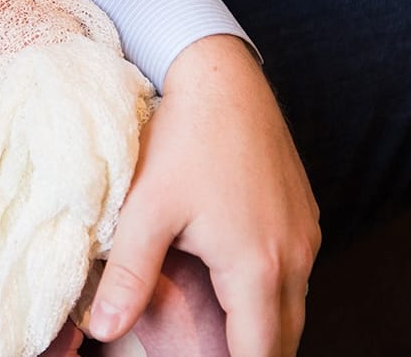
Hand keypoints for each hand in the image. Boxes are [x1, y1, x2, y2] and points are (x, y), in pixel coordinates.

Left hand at [88, 35, 319, 356]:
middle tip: (215, 356)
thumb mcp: (147, 209)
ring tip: (227, 339)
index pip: (259, 353)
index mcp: (257, 266)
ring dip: (265, 327)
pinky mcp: (305, 217)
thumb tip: (103, 328)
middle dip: (255, 356)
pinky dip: (274, 294)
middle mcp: (295, 257)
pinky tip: (239, 288)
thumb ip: (128, 275)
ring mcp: (307, 236)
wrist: (223, 80)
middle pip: (285, 337)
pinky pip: (296, 274)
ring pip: (294, 306)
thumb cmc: (184, 140)